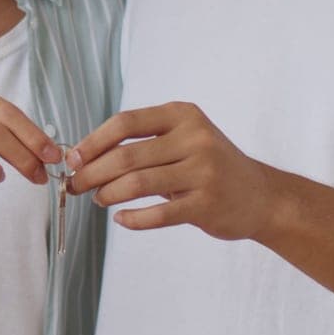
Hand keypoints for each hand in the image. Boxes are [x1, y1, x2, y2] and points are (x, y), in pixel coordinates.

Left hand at [67, 101, 280, 239]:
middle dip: (92, 172)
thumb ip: (142, 144)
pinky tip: (121, 219)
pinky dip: (133, 218)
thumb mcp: (183, 140)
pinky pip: (158, 214)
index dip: (93, 141)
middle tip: (75, 185)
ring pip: (137, 183)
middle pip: (127, 156)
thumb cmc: (209, 167)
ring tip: (97, 200)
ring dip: (108, 194)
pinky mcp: (206, 204)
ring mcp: (203, 172)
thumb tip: (84, 156)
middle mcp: (195, 139)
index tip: (72, 158)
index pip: (125, 123)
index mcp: (183, 116)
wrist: (262, 197)